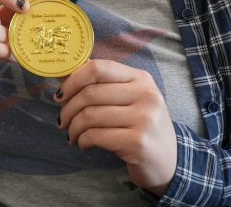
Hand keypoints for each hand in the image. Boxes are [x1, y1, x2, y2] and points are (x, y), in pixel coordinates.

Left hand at [56, 59, 176, 195]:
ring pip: (90, 116)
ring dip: (73, 128)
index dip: (72, 80)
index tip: (60, 95)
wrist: (169, 161)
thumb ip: (105, 85)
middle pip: (90, 93)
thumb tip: (66, 74)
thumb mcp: (131, 99)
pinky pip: (96, 136)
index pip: (98, 68)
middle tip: (62, 121)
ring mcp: (144, 118)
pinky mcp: (138, 142)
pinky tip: (84, 145)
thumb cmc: (141, 127)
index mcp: (141, 78)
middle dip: (68, 109)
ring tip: (72, 135)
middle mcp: (146, 94)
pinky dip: (83, 141)